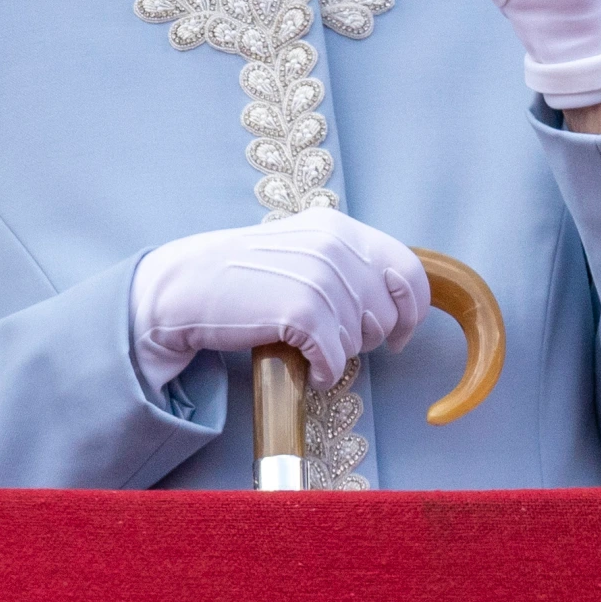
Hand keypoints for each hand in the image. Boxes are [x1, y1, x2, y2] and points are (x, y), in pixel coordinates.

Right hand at [129, 208, 429, 392]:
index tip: (398, 334)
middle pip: (387, 312)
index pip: (408, 271)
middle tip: (330, 339)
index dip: (411, 310)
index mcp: (339, 228)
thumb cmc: (246, 276)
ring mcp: (319, 277)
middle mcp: (335, 246)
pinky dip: (323, 373)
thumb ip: (345, 263)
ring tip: (306, 345)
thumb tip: (395, 301)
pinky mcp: (301, 310)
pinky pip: (335, 360)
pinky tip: (305, 366)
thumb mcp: (303, 250)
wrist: (189, 286)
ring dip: (337, 354)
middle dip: (366, 337)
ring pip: (360, 340)